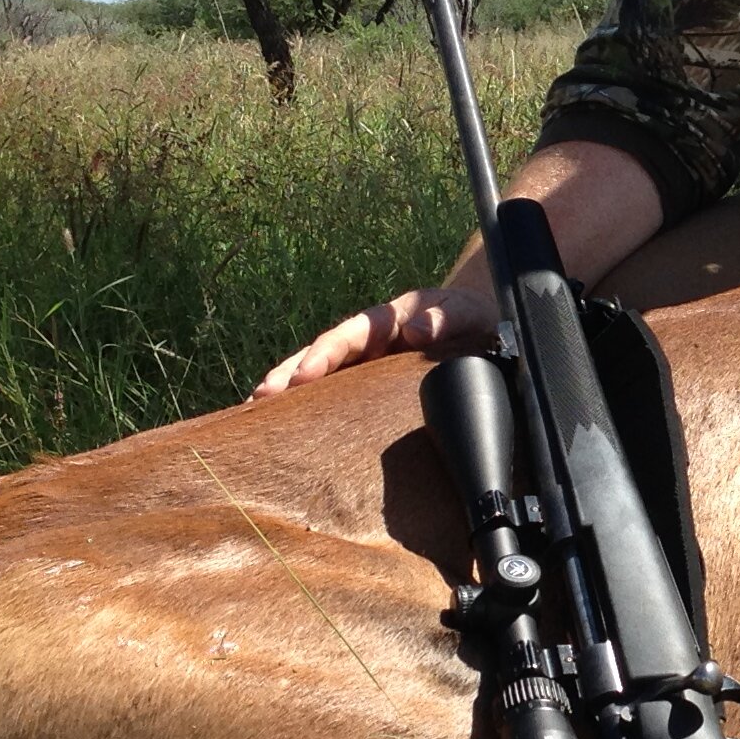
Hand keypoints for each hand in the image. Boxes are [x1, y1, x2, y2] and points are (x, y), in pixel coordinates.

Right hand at [250, 282, 502, 399]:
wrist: (484, 334)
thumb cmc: (472, 320)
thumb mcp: (466, 311)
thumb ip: (446, 316)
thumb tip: (417, 330)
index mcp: (387, 321)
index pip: (349, 335)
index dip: (325, 353)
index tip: (304, 374)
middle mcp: (368, 342)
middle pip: (321, 355)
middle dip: (289, 373)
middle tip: (262, 396)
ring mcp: (364, 366)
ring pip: (319, 377)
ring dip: (288, 392)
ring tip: (255, 411)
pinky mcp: (367, 389)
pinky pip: (333, 397)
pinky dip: (306, 409)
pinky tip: (281, 426)